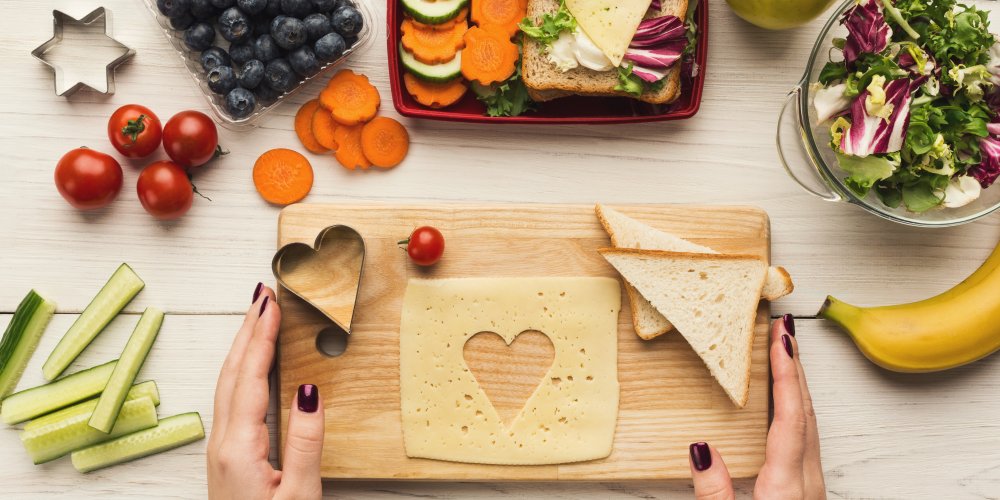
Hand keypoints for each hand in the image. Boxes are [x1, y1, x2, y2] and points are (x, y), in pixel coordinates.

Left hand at [208, 283, 325, 499]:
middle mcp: (223, 444)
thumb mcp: (300, 496)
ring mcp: (221, 452)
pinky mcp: (228, 460)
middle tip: (261, 295)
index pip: (251, 376)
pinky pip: (231, 400)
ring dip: (242, 348)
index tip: (270, 302)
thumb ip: (306, 443)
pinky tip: (251, 369)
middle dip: (246, 330)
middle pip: (232, 373)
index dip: (260, 336)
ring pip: (227, 385)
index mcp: (240, 447)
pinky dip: (241, 372)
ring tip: (256, 321)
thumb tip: (309, 391)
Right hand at [688, 315, 825, 498]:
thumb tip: (702, 449)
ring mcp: (810, 485)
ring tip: (785, 352)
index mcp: (786, 487)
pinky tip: (787, 399)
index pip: (790, 418)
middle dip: (795, 366)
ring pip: (809, 423)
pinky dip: (797, 405)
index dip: (786, 375)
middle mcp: (806, 481)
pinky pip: (806, 435)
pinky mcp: (805, 490)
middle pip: (805, 412)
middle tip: (785, 328)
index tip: (782, 339)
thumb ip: (714, 492)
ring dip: (797, 383)